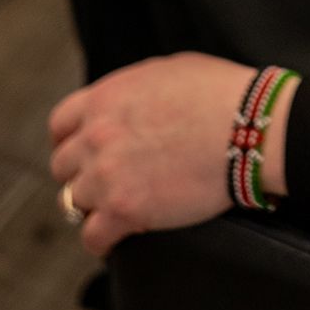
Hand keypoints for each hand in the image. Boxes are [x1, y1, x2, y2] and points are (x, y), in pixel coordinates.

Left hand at [48, 53, 294, 256]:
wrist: (248, 126)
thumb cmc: (220, 93)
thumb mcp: (168, 70)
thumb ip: (132, 90)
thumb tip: (127, 104)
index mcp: (105, 98)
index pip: (61, 124)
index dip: (71, 140)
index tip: (83, 152)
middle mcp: (97, 135)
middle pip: (63, 166)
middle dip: (82, 173)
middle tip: (104, 181)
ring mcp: (107, 174)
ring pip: (74, 201)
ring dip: (93, 205)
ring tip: (114, 209)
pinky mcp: (124, 210)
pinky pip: (92, 237)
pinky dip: (102, 240)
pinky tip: (117, 237)